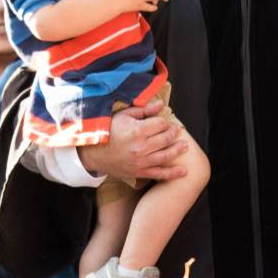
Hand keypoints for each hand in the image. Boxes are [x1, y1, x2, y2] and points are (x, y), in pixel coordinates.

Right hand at [78, 101, 192, 180]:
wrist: (93, 153)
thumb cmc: (108, 131)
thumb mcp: (123, 116)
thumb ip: (143, 110)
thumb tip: (161, 104)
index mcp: (137, 130)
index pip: (161, 124)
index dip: (165, 121)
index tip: (164, 122)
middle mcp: (141, 146)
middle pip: (166, 138)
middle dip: (173, 133)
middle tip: (177, 131)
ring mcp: (141, 161)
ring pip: (166, 155)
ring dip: (178, 150)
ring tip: (185, 146)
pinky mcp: (140, 172)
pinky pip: (160, 174)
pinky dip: (173, 173)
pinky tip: (184, 171)